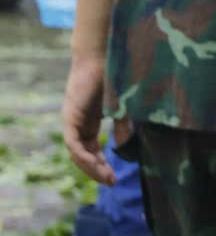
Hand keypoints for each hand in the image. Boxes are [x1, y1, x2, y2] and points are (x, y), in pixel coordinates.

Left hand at [61, 55, 112, 186]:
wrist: (106, 53)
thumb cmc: (118, 74)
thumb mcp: (123, 107)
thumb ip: (123, 125)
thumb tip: (122, 145)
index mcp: (90, 120)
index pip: (91, 149)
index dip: (102, 164)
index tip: (114, 177)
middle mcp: (78, 123)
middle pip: (82, 155)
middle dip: (96, 171)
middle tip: (111, 182)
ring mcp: (73, 119)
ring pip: (76, 152)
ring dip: (90, 168)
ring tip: (107, 178)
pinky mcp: (71, 116)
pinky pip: (73, 143)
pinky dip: (84, 155)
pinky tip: (97, 164)